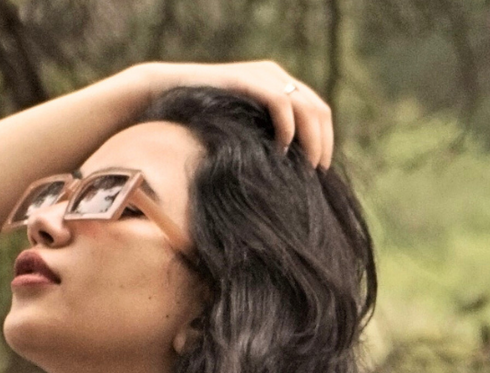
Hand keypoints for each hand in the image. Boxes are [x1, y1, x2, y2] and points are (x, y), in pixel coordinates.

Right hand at [135, 60, 334, 168]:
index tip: (320, 172)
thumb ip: (261, 144)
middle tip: (315, 174)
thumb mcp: (238, 136)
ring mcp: (264, 75)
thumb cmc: (198, 126)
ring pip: (306, 107)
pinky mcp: (248, 79)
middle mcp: (276, 77)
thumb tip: (284, 179)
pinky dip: (287, 128)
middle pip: (318, 110)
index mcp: (279, 87)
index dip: (326, 142)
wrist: (164, 98)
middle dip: (322, 144)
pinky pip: (280, 102)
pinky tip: (281, 151)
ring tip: (304, 167)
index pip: (318, 113)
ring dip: (310, 140)